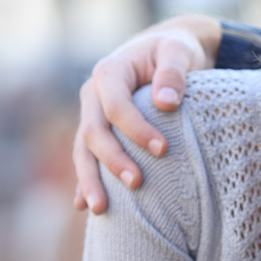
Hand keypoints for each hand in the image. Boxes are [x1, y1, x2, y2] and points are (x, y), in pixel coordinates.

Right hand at [72, 16, 220, 213]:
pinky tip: (84, 205)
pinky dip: (84, 181)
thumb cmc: (174, 50)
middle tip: (137, 184)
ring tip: (100, 210)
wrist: (164, 51)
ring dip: (89, 180)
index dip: (135, 129)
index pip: (115, 105)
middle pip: (93, 132)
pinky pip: (86, 158)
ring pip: (83, 150)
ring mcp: (91, 115)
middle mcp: (92, 95)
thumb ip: (173, 72)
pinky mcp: (97, 131)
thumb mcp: (178, 50)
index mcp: (109, 72)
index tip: (163, 149)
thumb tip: (166, 103)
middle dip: (112, 160)